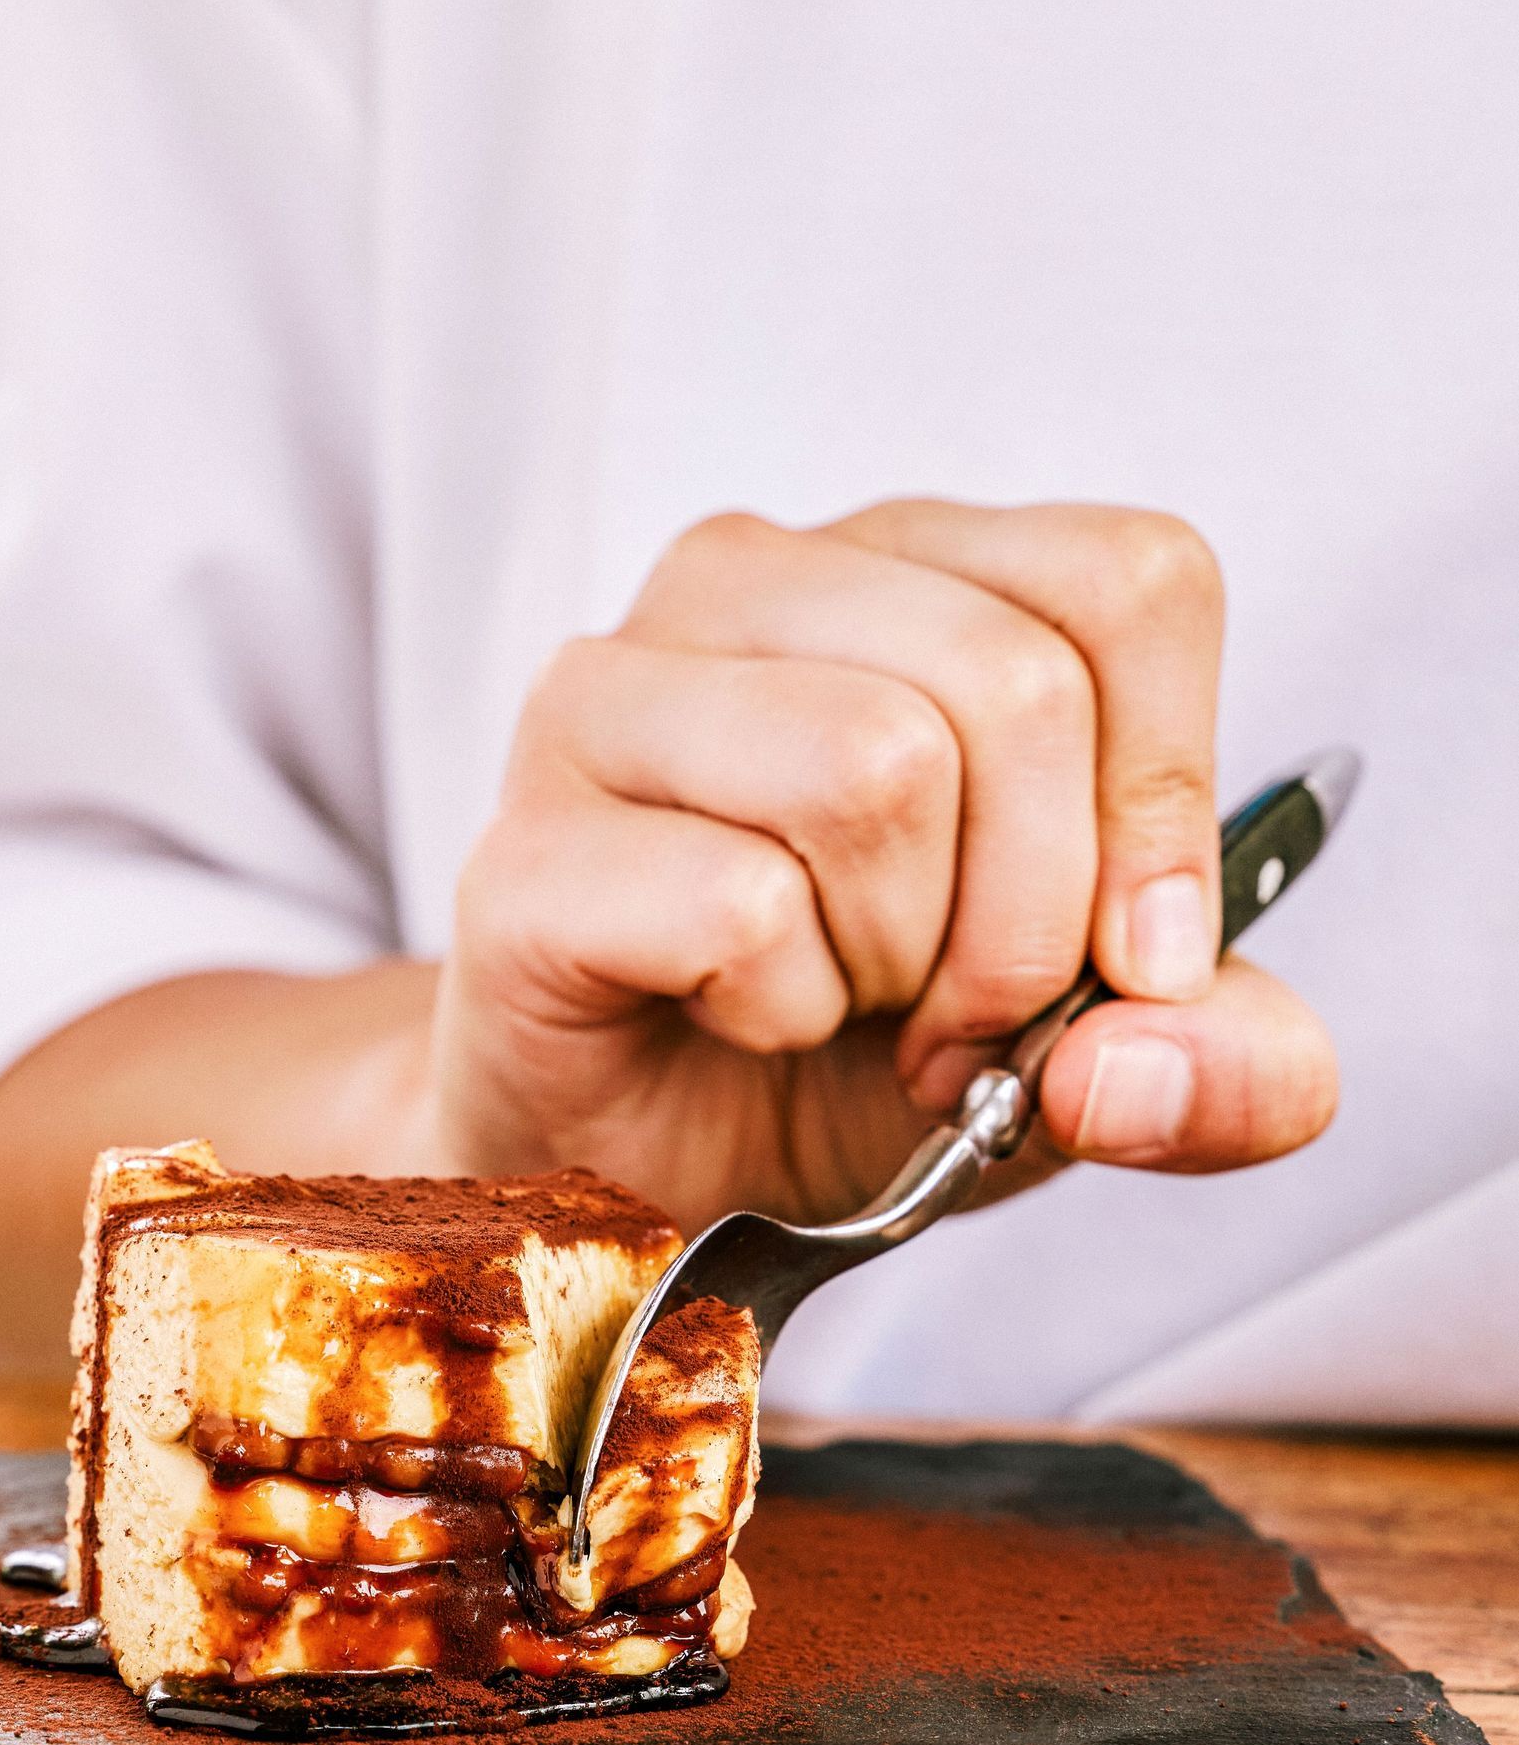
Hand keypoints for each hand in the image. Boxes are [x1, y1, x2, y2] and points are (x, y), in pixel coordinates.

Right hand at [432, 500, 1336, 1232]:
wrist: (644, 1172)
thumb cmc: (850, 1057)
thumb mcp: (1098, 1056)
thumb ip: (1223, 1062)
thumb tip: (1166, 1055)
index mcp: (913, 572)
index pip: (1129, 580)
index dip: (1167, 794)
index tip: (1129, 954)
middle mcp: (753, 583)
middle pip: (1018, 682)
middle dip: (1031, 915)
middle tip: (953, 1015)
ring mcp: (611, 699)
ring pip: (877, 764)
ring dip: (897, 958)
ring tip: (835, 1000)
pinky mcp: (521, 849)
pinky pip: (739, 901)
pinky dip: (780, 1013)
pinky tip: (730, 1020)